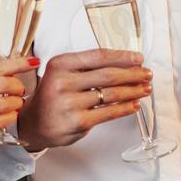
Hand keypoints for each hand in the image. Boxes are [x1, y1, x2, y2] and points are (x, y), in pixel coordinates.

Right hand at [0, 55, 38, 153]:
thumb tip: (8, 70)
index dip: (20, 64)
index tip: (34, 62)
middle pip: (6, 83)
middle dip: (19, 86)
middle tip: (20, 91)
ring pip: (9, 102)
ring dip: (17, 103)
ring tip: (14, 105)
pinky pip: (5, 120)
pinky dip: (12, 117)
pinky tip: (8, 116)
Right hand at [16, 49, 152, 150]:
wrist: (33, 124)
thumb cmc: (51, 98)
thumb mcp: (61, 73)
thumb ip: (86, 67)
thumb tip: (124, 64)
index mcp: (60, 64)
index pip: (98, 56)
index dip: (122, 56)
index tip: (138, 58)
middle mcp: (62, 82)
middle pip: (108, 74)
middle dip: (133, 74)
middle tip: (147, 74)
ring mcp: (70, 103)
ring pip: (111, 94)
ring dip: (133, 91)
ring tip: (145, 89)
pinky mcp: (78, 122)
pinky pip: (109, 112)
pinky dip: (125, 108)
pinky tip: (134, 104)